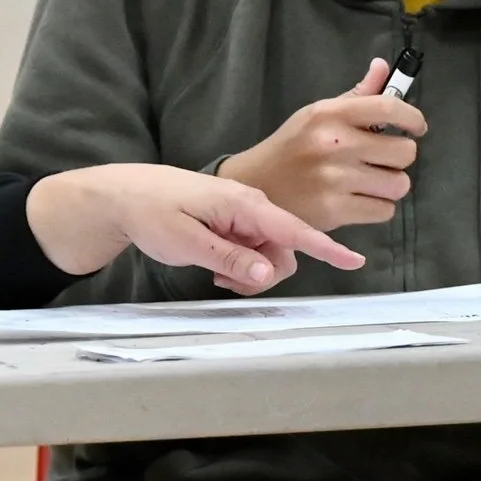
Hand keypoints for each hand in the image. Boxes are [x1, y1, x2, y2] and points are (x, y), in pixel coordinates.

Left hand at [25, 161, 362, 291]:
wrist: (125, 196)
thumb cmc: (152, 212)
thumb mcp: (188, 242)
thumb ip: (230, 258)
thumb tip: (270, 272)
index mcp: (243, 204)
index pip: (293, 228)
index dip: (325, 248)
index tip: (354, 261)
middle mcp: (250, 208)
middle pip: (284, 251)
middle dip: (265, 274)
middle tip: (226, 283)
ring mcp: (243, 217)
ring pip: (269, 257)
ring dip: (250, 274)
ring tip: (215, 274)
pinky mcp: (234, 226)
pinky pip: (253, 253)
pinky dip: (241, 268)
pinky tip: (215, 268)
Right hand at [217, 58, 422, 229]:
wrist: (254, 186)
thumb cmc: (291, 148)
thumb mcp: (317, 115)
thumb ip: (355, 96)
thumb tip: (381, 67)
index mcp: (331, 114)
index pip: (390, 108)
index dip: (413, 119)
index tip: (416, 128)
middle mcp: (335, 143)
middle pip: (404, 152)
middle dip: (399, 158)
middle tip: (382, 161)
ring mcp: (335, 179)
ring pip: (398, 184)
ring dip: (390, 186)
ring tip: (371, 183)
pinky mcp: (334, 210)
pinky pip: (384, 210)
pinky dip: (377, 208)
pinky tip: (359, 201)